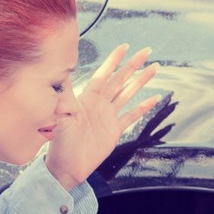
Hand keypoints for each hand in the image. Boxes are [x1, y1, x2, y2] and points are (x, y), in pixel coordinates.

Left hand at [46, 44, 160, 189]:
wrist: (66, 167)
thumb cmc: (59, 142)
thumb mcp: (59, 116)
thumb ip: (64, 95)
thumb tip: (62, 73)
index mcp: (86, 98)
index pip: (103, 74)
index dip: (114, 60)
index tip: (124, 47)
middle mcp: (99, 104)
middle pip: (120, 79)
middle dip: (133, 65)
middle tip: (146, 51)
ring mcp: (107, 116)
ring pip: (128, 93)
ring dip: (140, 81)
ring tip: (153, 69)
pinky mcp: (114, 130)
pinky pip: (131, 116)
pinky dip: (143, 107)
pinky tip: (154, 98)